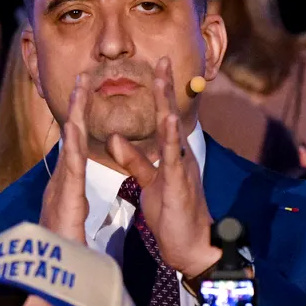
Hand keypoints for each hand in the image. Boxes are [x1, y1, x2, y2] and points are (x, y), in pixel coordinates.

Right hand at [39, 73, 89, 243]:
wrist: (50, 279)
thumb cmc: (61, 258)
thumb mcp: (70, 226)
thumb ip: (71, 210)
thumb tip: (73, 200)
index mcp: (66, 189)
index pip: (75, 148)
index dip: (78, 122)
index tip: (84, 96)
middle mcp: (60, 184)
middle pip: (70, 138)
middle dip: (76, 106)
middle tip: (84, 76)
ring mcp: (60, 189)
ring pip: (70, 145)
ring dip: (75, 114)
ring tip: (81, 87)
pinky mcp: (66, 200)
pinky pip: (71, 167)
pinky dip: (73, 144)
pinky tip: (75, 124)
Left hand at [106, 57, 220, 277]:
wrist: (191, 246)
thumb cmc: (172, 214)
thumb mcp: (148, 181)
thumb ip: (133, 159)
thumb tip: (115, 137)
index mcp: (172, 154)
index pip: (162, 117)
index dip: (158, 93)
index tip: (155, 67)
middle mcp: (180, 156)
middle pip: (170, 115)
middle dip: (166, 87)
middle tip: (162, 59)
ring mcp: (182, 168)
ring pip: (173, 131)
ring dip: (167, 105)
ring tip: (163, 80)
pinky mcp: (180, 184)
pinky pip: (174, 157)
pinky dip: (170, 138)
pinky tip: (167, 120)